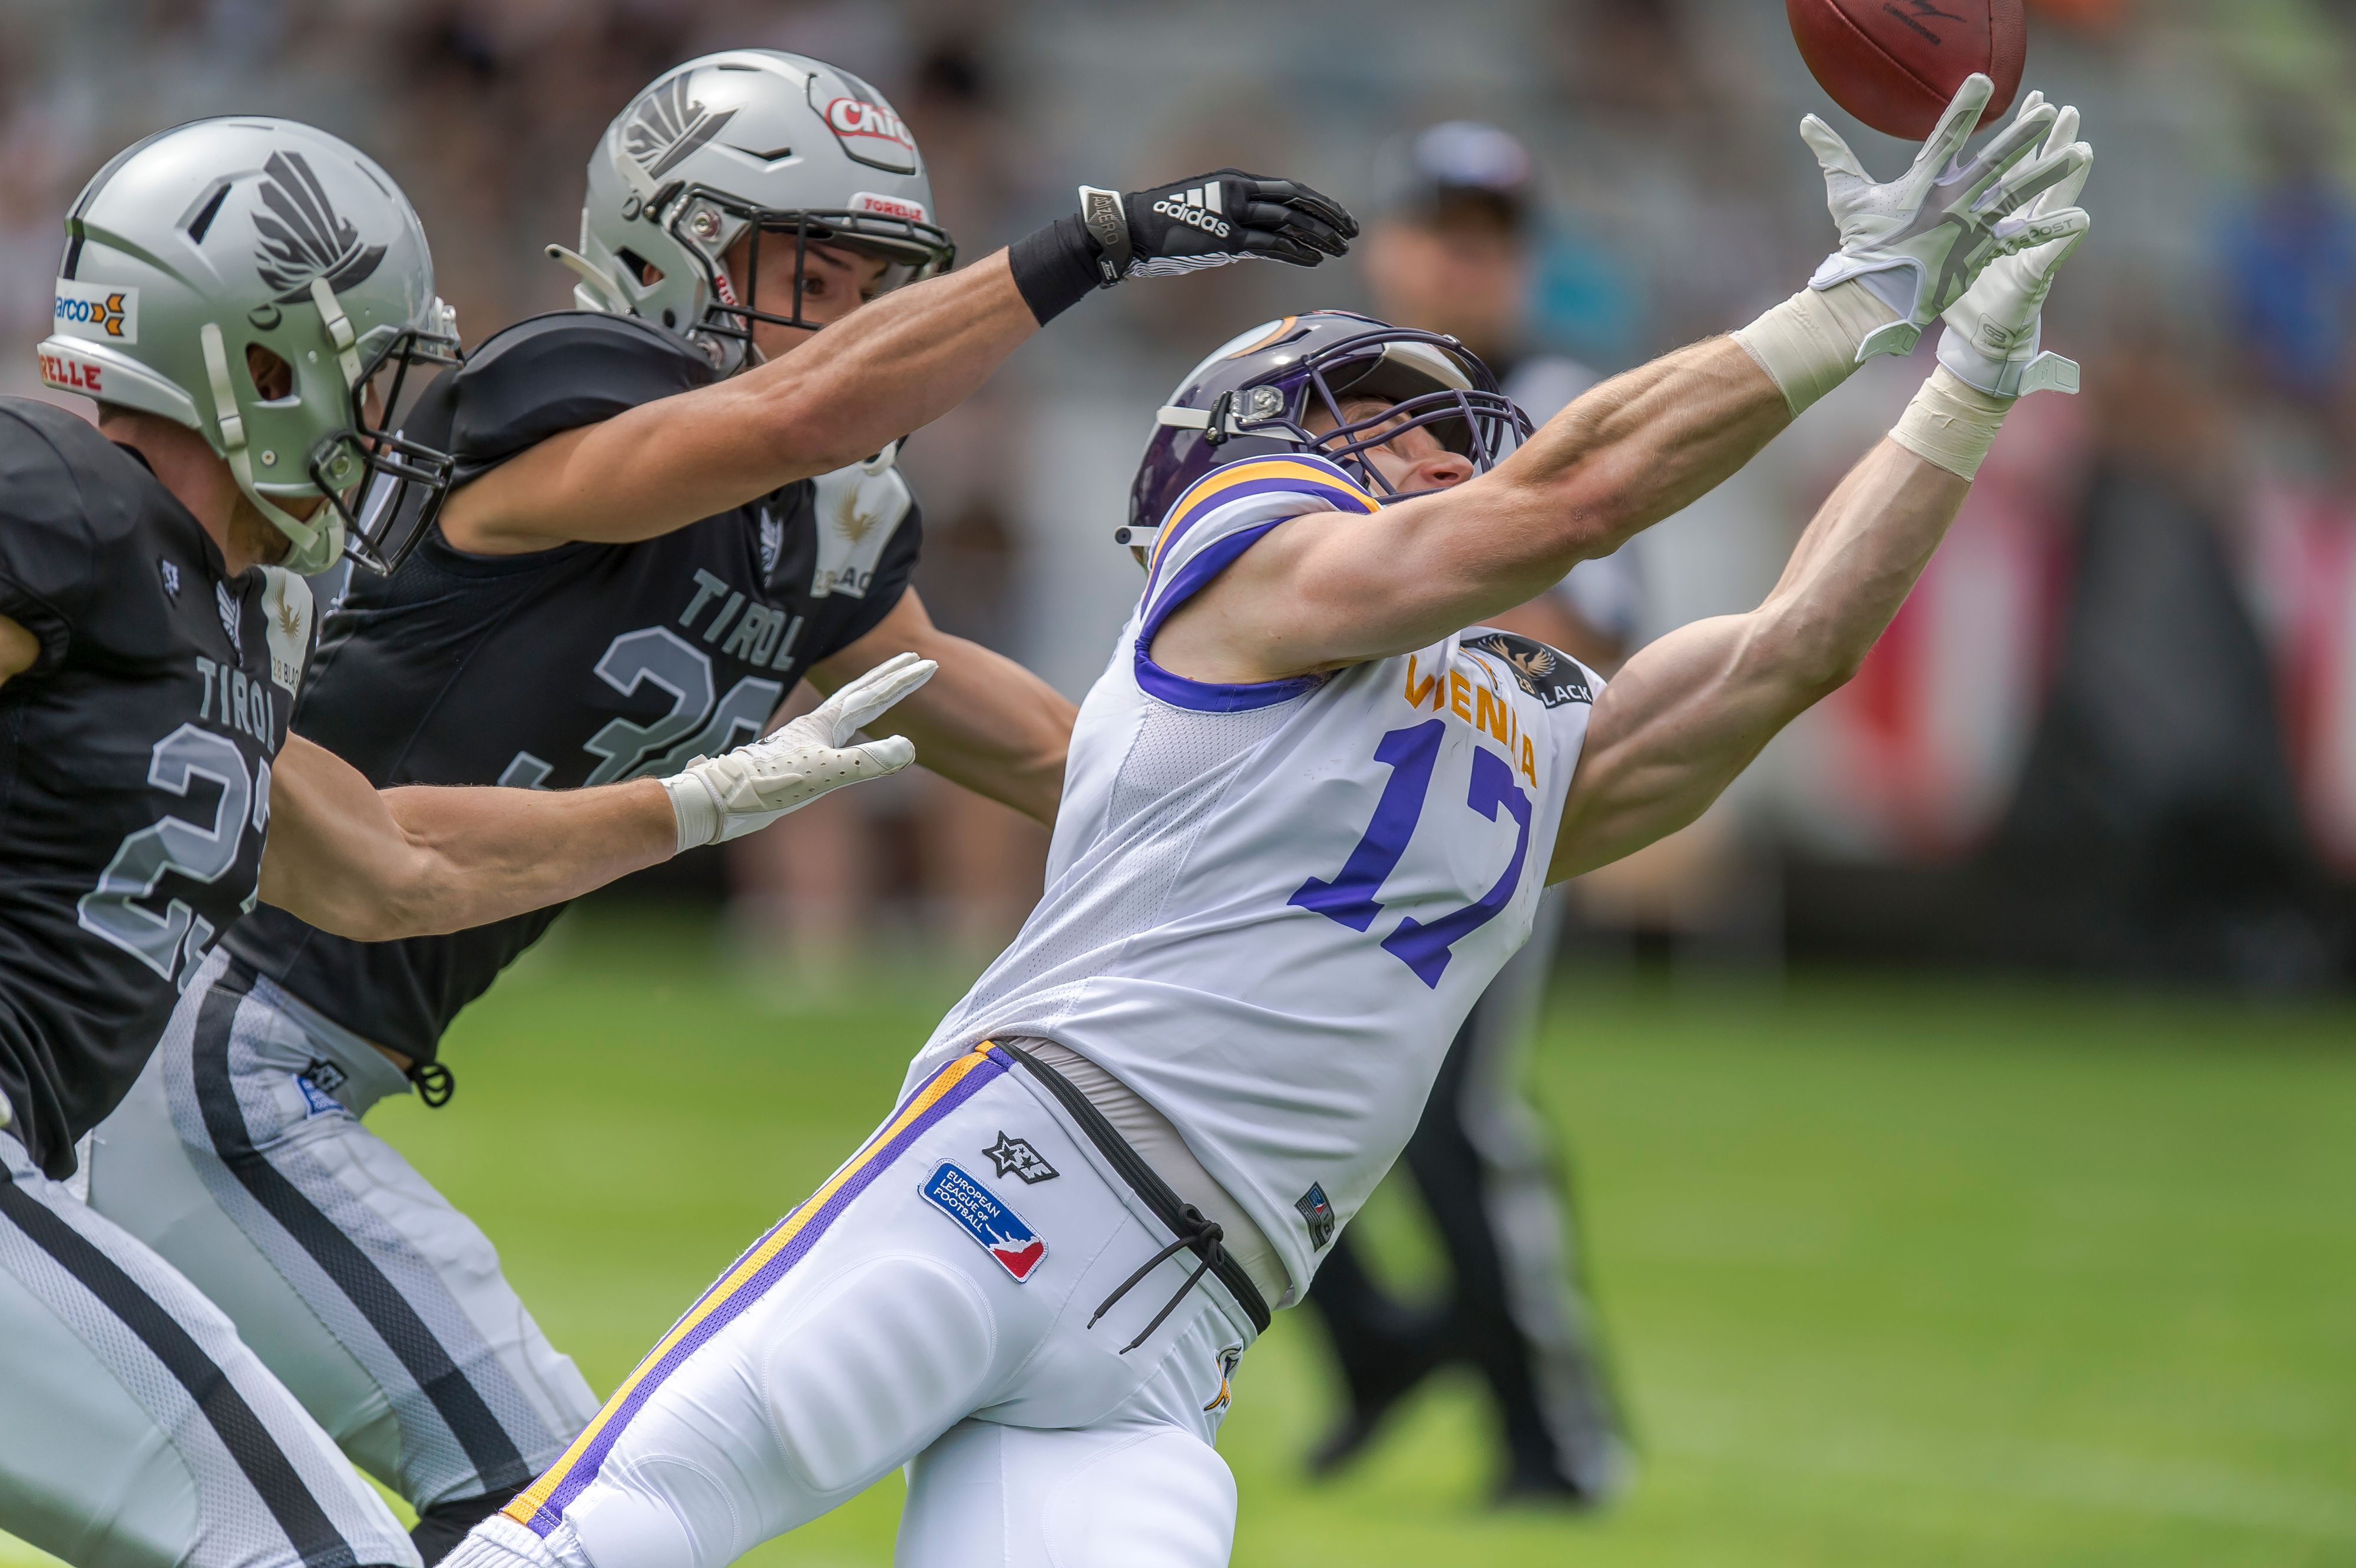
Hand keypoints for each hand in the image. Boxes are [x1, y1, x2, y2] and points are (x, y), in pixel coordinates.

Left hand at [659, 652, 936, 848]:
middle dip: (889, 677)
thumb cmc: (764, 786)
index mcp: (824, 725)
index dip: (903, 681)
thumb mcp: (822, 774)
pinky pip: (836, 738)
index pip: (873, 696)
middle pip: (859, 693)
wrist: (717, 802)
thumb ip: (866, 762)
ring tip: (883, 693)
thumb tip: (908, 747)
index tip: (929, 663)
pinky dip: (853, 732)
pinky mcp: (795, 762)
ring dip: (869, 698)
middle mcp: (815, 728)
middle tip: (913, 660)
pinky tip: (848, 743)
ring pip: (846, 712)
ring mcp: (804, 744)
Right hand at [1076, 170, 1356, 283]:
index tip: (1339, 217)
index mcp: (1236, 182)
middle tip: (1352, 229)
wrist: (1132, 230)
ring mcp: (1233, 215)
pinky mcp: (1226, 239)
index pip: (1289, 191)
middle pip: (1297, 202)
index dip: (1319, 204)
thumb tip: (1264, 243)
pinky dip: (1297, 251)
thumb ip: (1238, 225)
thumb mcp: (1208, 217)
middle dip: (1329, 216)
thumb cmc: (1164, 227)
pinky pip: (1271, 245)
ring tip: (1342, 248)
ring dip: (1320, 235)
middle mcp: (1239, 192)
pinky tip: (1316, 258)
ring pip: (1289, 222)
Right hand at [1802, 75, 2091, 359]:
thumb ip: (1832, 154)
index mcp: (1921, 183)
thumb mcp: (1844, 197)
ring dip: (2049, 171)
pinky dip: (2050, 228)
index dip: (1965, 106)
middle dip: (2023, 134)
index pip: (1946, 135)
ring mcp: (1968, 228)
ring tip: (2080, 151)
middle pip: (1994, 162)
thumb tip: (1807, 122)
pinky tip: (2080, 217)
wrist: (1871, 297)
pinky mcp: (1979, 253)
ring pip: (2016, 193)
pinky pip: (2021, 237)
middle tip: (2049, 111)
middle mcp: (1950, 202)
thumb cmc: (1858, 246)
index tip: (1985, 78)